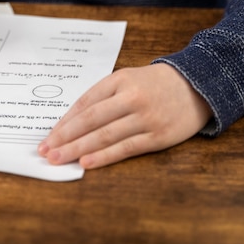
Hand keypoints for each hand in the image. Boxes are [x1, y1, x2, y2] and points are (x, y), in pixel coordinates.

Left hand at [38, 63, 211, 168]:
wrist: (197, 85)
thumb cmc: (156, 85)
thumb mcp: (128, 80)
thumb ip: (103, 97)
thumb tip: (71, 122)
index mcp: (119, 80)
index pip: (84, 103)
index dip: (64, 122)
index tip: (48, 136)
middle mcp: (130, 97)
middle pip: (90, 120)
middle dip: (64, 138)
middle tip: (45, 151)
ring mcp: (145, 117)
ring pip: (104, 135)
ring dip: (78, 149)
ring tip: (59, 159)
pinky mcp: (158, 135)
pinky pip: (126, 148)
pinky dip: (104, 156)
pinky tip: (87, 163)